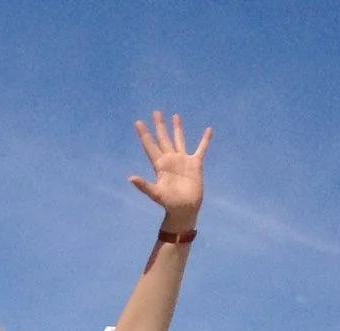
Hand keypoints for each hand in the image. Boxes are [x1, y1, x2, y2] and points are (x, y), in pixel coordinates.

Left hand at [128, 110, 209, 225]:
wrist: (184, 209)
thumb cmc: (169, 203)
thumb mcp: (155, 194)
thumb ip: (144, 185)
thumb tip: (130, 178)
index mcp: (160, 165)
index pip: (150, 146)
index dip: (144, 134)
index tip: (138, 122)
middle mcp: (170, 160)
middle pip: (163, 138)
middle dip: (159, 126)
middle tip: (156, 112)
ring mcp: (183, 160)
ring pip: (179, 140)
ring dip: (177, 128)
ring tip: (175, 115)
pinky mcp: (195, 164)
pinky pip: (201, 149)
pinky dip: (205, 140)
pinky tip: (209, 130)